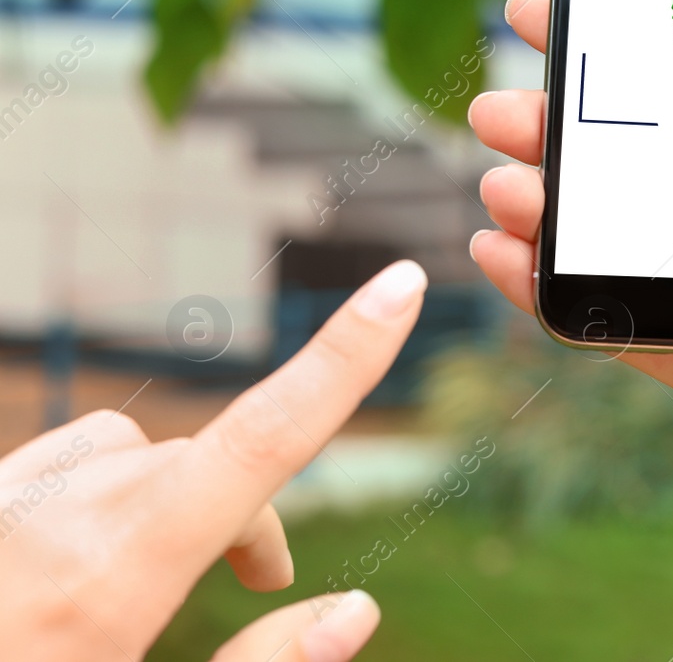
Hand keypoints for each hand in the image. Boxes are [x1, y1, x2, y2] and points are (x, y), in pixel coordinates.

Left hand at [0, 261, 427, 660]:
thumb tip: (354, 610)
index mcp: (110, 579)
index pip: (264, 440)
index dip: (345, 359)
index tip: (403, 286)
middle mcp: (50, 519)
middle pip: (199, 458)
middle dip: (252, 505)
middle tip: (266, 584)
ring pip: (117, 454)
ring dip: (166, 496)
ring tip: (155, 582)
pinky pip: (45, 469)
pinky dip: (88, 497)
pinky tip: (61, 569)